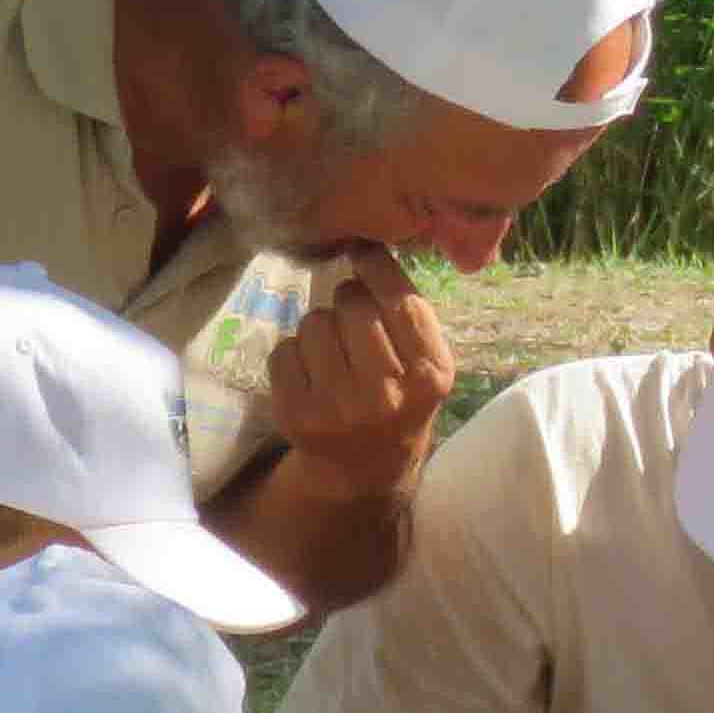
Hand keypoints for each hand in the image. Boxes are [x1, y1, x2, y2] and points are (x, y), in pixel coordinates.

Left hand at [267, 246, 457, 495]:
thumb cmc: (399, 397)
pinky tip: (311, 374)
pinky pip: (284, 349)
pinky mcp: (296, 414)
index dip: (376, 267)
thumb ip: (408, 313)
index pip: (400, 302)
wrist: (364, 467)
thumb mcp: (425, 363)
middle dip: (349, 300)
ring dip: (320, 327)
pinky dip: (294, 353)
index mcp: (429, 377)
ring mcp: (337, 408)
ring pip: (314, 322)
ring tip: (333, 351)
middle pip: (353, 304)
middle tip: (353, 318)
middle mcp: (385, 395)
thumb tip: (364, 245)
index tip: (363, 252)